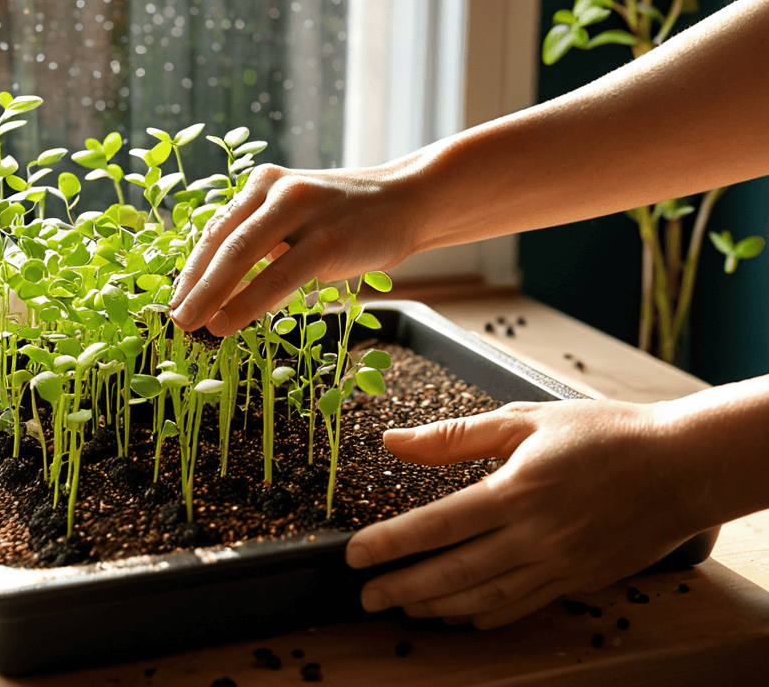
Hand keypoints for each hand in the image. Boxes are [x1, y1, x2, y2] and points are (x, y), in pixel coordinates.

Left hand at [168, 161, 423, 335]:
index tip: (174, 302)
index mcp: (261, 185)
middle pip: (221, 244)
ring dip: (212, 296)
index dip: (191, 270)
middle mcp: (275, 190)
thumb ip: (263, 245)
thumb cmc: (346, 219)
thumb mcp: (297, 221)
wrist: (408, 199)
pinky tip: (229, 322)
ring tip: (193, 327)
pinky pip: (278, 276)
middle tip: (174, 319)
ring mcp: (301, 211)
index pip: (216, 232)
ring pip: (241, 257)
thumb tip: (220, 292)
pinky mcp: (327, 239)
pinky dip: (248, 303)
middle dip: (193, 286)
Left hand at [344, 398, 711, 628]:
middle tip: (366, 596)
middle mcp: (535, 536)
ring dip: (438, 606)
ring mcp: (560, 564)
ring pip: (486, 597)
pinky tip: (461, 616)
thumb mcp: (524, 419)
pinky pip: (524, 606)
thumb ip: (454, 436)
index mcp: (516, 491)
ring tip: (404, 608)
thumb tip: (394, 441)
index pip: (437, 525)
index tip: (355, 555)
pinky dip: (487, 615)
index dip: (391, 543)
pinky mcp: (580, 580)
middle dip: (404, 587)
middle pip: (454, 572)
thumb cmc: (603, 434)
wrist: (680, 466)